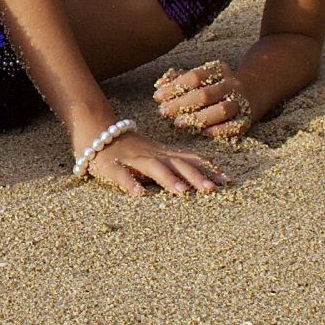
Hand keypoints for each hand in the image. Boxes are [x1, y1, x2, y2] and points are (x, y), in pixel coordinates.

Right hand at [86, 130, 231, 196]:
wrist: (96, 130)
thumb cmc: (129, 148)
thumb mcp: (156, 153)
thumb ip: (175, 162)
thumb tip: (205, 176)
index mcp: (163, 153)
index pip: (190, 160)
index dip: (208, 169)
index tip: (227, 181)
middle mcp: (152, 155)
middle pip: (177, 164)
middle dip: (195, 175)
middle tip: (212, 189)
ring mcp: (132, 159)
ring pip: (153, 168)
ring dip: (168, 179)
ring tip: (182, 192)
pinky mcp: (111, 166)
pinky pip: (121, 174)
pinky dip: (129, 183)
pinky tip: (138, 194)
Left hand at [153, 60, 252, 139]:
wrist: (256, 87)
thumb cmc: (218, 82)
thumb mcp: (201, 74)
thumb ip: (179, 78)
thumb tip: (159, 85)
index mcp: (218, 70)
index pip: (194, 77)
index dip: (174, 87)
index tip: (158, 97)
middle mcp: (232, 84)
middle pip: (205, 94)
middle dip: (181, 104)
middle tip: (164, 112)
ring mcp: (242, 102)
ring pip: (222, 110)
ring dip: (199, 118)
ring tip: (179, 123)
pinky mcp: (248, 119)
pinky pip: (236, 126)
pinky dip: (220, 130)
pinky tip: (204, 132)